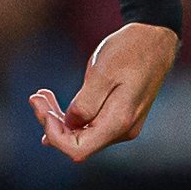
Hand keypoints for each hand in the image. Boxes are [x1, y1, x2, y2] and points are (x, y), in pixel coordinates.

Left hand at [29, 20, 178, 161]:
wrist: (154, 40)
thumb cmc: (129, 51)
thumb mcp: (102, 73)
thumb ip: (84, 104)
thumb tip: (70, 123)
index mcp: (119, 122)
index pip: (77, 149)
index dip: (55, 135)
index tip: (42, 108)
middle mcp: (123, 130)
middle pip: (77, 143)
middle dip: (51, 123)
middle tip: (36, 97)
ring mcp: (123, 126)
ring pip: (82, 135)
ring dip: (59, 119)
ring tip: (42, 95)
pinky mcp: (119, 117)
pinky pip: (90, 126)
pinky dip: (71, 116)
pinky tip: (55, 103)